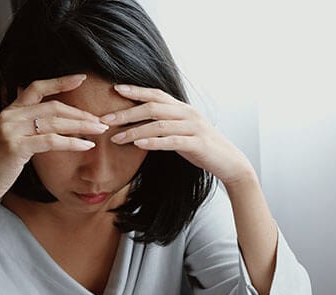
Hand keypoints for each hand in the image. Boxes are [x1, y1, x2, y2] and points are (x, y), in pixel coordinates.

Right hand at [0, 74, 107, 205]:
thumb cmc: (0, 165)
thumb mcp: (14, 140)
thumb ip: (28, 128)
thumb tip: (53, 123)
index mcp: (10, 111)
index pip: (37, 88)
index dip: (59, 81)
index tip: (80, 78)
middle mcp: (10, 116)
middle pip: (53, 107)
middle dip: (80, 113)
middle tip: (101, 120)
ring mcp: (11, 130)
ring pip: (55, 122)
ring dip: (81, 126)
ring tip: (100, 130)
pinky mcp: (16, 146)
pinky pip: (51, 141)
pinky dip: (72, 142)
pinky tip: (87, 145)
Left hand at [105, 84, 254, 185]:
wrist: (230, 162)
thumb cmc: (203, 148)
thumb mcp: (184, 131)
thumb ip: (167, 124)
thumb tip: (142, 123)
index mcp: (183, 108)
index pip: (156, 94)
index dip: (135, 90)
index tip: (114, 90)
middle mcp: (188, 114)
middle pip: (153, 107)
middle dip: (127, 112)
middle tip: (105, 118)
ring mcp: (193, 128)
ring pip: (158, 125)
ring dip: (134, 131)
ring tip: (116, 137)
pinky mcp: (197, 144)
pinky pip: (171, 141)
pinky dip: (153, 142)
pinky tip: (138, 145)